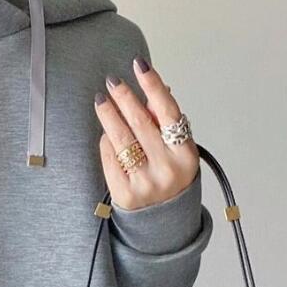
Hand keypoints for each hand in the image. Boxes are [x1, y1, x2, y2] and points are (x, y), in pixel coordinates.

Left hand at [94, 57, 199, 210]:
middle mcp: (166, 169)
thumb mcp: (177, 151)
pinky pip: (110, 159)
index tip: (139, 65)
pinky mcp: (125, 194)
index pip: (167, 111)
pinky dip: (107, 144)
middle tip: (112, 82)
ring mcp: (144, 182)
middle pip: (139, 123)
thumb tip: (150, 94)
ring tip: (101, 101)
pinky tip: (107, 134)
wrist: (164, 221)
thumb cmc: (171, 177)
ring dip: (108, 115)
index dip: (153, 85)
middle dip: (124, 98)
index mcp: (185, 154)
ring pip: (121, 139)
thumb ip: (164, 125)